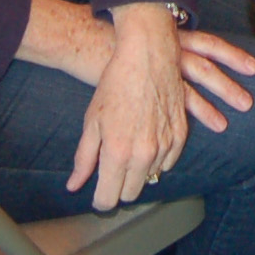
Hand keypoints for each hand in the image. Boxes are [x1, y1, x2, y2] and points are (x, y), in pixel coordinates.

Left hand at [71, 4, 188, 209]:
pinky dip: (157, 158)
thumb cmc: (115, 84)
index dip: (99, 199)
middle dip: (118, 187)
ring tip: (129, 144)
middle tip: (111, 168)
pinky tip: (147, 139)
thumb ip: (84, 158)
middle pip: (130, 194)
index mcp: (117, 153)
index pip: (108, 198)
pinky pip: (168, 163)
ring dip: (138, 170)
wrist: (147, 55)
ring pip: (150, 178)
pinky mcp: (181, 135)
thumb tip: (74, 186)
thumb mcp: (92, 121)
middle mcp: (144, 155)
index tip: (97, 193)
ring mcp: (165, 146)